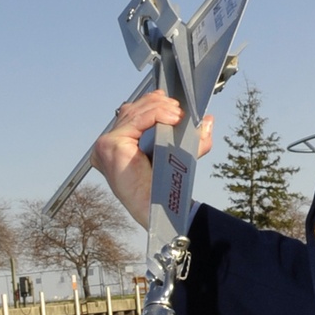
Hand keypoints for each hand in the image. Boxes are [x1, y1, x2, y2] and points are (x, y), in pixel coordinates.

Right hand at [92, 94, 213, 227]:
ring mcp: (106, 144)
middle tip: (179, 110)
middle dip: (159, 105)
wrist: (157, 208)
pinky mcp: (111, 144)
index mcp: (118, 144)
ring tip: (178, 114)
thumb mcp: (179, 155)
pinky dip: (156, 115)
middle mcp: (108, 143)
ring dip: (160, 109)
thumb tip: (208, 120)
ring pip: (135, 112)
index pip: (133, 114)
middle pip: (133, 110)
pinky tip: (172, 117)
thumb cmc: (162, 187)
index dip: (154, 105)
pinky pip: (137, 120)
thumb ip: (192, 137)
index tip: (175, 108)